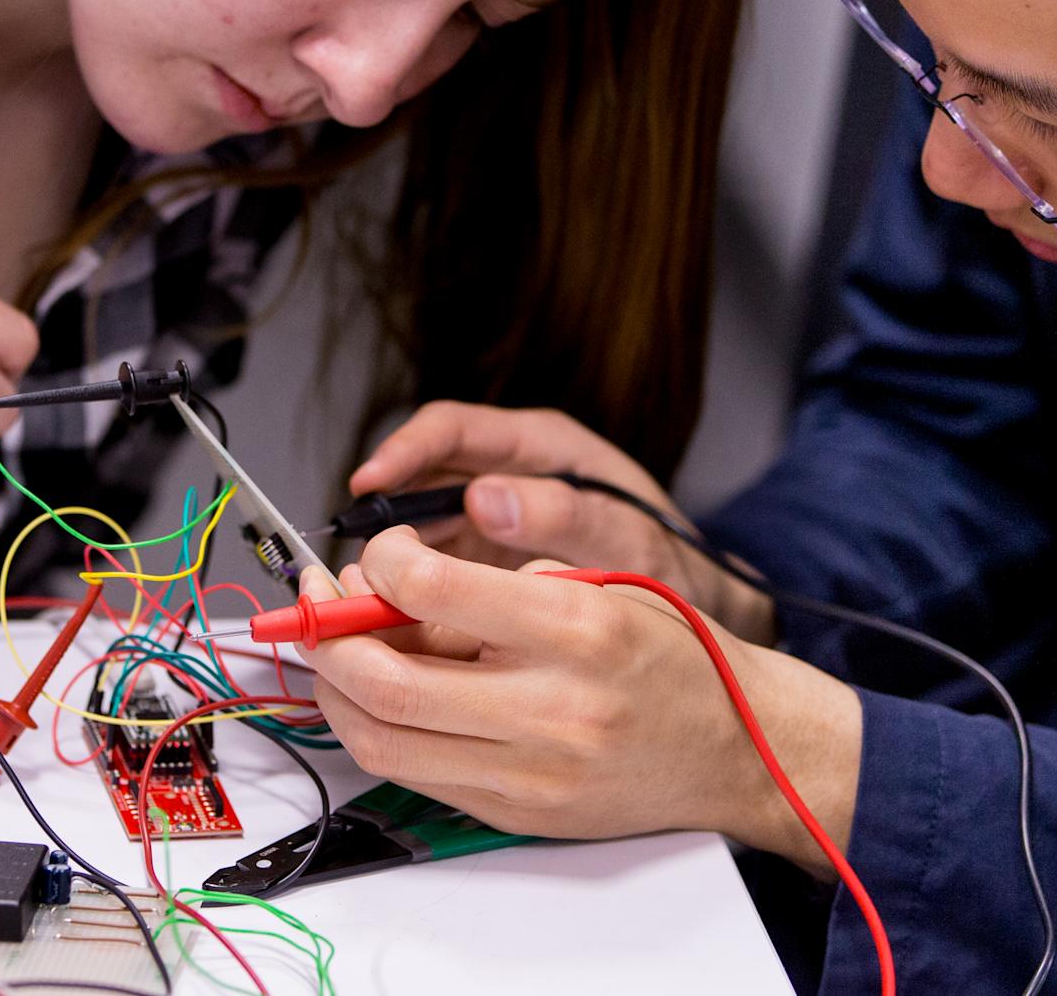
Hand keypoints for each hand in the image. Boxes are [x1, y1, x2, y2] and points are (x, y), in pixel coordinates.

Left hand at [305, 528, 862, 874]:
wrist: (740, 749)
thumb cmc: (673, 658)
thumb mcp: (599, 584)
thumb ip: (497, 586)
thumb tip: (387, 582)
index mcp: (577, 630)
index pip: (432, 588)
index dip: (380, 564)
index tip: (377, 554)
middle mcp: (553, 709)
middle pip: (386, 682)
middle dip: (329, 636)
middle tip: (320, 603)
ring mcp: (531, 774)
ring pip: (383, 740)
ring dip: (337, 689)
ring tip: (338, 648)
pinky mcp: (517, 814)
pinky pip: (416, 774)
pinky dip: (379, 730)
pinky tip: (381, 694)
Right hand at [352, 402, 772, 642]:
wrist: (703, 611)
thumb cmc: (675, 565)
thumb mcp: (630, 538)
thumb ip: (565, 516)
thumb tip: (485, 499)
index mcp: (543, 448)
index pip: (452, 430)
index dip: (403, 451)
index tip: (369, 483)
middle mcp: (509, 477)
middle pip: (421, 481)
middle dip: (382, 519)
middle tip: (352, 563)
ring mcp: (494, 524)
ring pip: (421, 533)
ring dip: (392, 565)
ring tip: (368, 602)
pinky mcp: (488, 568)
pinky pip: (436, 575)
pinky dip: (414, 597)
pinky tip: (401, 626)